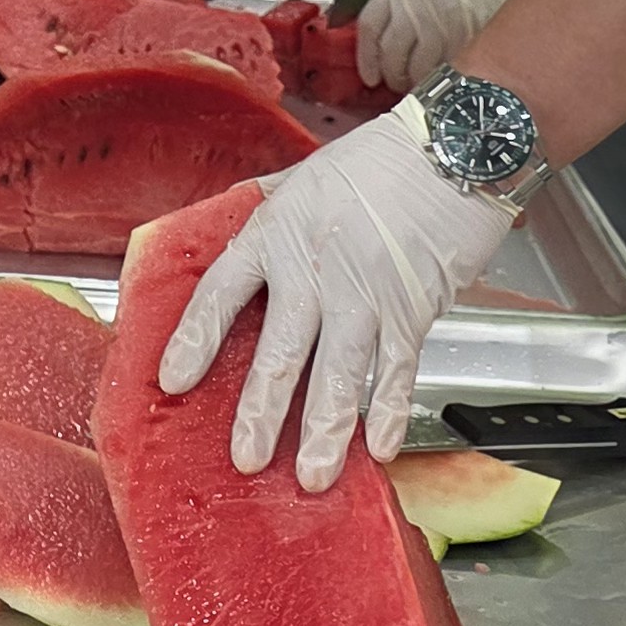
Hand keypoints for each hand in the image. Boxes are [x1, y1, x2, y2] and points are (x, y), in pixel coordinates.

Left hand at [153, 105, 511, 487]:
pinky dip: (389, 412)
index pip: (221, 293)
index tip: (173, 379)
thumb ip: (270, 212)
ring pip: (339, 376)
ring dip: (325, 431)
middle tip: (246, 458)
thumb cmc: (379, 159)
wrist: (452, 149)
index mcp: (275, 235)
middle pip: (279, 352)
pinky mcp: (413, 310)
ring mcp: (365, 297)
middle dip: (261, 412)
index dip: (195, 338)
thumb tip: (241, 229)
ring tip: (313, 476)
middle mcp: (313, 271)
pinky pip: (397, 372)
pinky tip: (380, 449)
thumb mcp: (303, 177)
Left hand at [356, 0, 529, 92]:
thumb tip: (384, 44)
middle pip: (390, 53)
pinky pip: (443, 68)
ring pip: (415, 68)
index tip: (369, 76)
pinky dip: (439, 78)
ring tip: (418, 84)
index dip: (366, 58)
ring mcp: (436, 25)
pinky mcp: (461, 39)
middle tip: (395, 83)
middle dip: (391, 75)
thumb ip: (397, 7)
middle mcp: (412, 8)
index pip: (369, 28)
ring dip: (413, 82)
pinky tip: (440, 79)